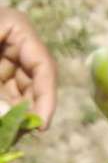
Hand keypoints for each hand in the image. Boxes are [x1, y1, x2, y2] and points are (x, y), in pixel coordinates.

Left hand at [0, 8, 56, 126]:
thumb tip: (7, 115)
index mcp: (18, 28)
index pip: (44, 67)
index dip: (46, 98)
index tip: (42, 125)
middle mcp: (17, 43)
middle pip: (35, 82)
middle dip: (31, 109)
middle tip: (26, 134)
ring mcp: (5, 57)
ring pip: (20, 91)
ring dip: (19, 112)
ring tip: (14, 133)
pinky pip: (6, 93)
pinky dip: (6, 109)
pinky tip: (8, 126)